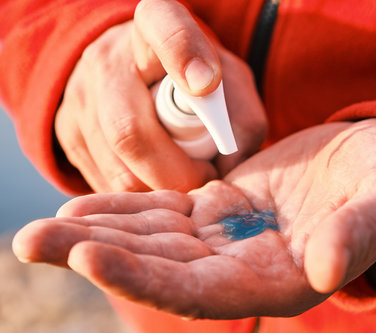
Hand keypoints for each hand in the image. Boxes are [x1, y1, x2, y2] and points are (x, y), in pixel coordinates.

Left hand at [13, 119, 375, 318]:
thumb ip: (362, 231)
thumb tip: (331, 264)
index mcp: (282, 280)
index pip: (203, 292)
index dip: (148, 279)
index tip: (92, 257)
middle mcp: (245, 268)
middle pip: (163, 271)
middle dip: (99, 258)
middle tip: (32, 243)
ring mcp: (229, 238)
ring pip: (154, 242)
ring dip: (99, 234)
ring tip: (43, 228)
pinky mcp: (221, 207)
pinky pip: (165, 214)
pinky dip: (125, 211)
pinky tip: (82, 207)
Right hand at [55, 0, 266, 191]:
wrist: (130, 71)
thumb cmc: (192, 80)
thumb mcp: (227, 83)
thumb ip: (241, 117)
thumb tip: (229, 166)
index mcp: (154, 28)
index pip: (163, 28)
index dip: (182, 54)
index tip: (206, 83)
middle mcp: (108, 59)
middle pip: (129, 130)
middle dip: (176, 173)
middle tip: (205, 176)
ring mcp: (80, 97)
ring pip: (118, 170)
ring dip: (160, 187)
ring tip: (183, 173)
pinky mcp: (65, 132)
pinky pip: (106, 184)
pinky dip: (140, 192)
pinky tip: (156, 176)